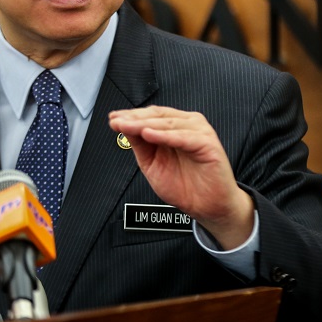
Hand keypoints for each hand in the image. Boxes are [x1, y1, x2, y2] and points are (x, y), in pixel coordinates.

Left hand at [108, 106, 253, 249]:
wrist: (206, 207)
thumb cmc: (184, 185)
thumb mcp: (152, 163)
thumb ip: (140, 144)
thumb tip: (123, 126)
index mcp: (175, 126)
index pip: (151, 115)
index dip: (131, 116)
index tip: (113, 119)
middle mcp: (188, 125)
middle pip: (158, 116)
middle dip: (134, 119)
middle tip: (117, 122)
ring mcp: (199, 132)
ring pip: (168, 124)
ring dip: (146, 124)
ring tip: (127, 126)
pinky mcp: (208, 144)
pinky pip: (184, 137)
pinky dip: (166, 135)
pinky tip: (149, 135)